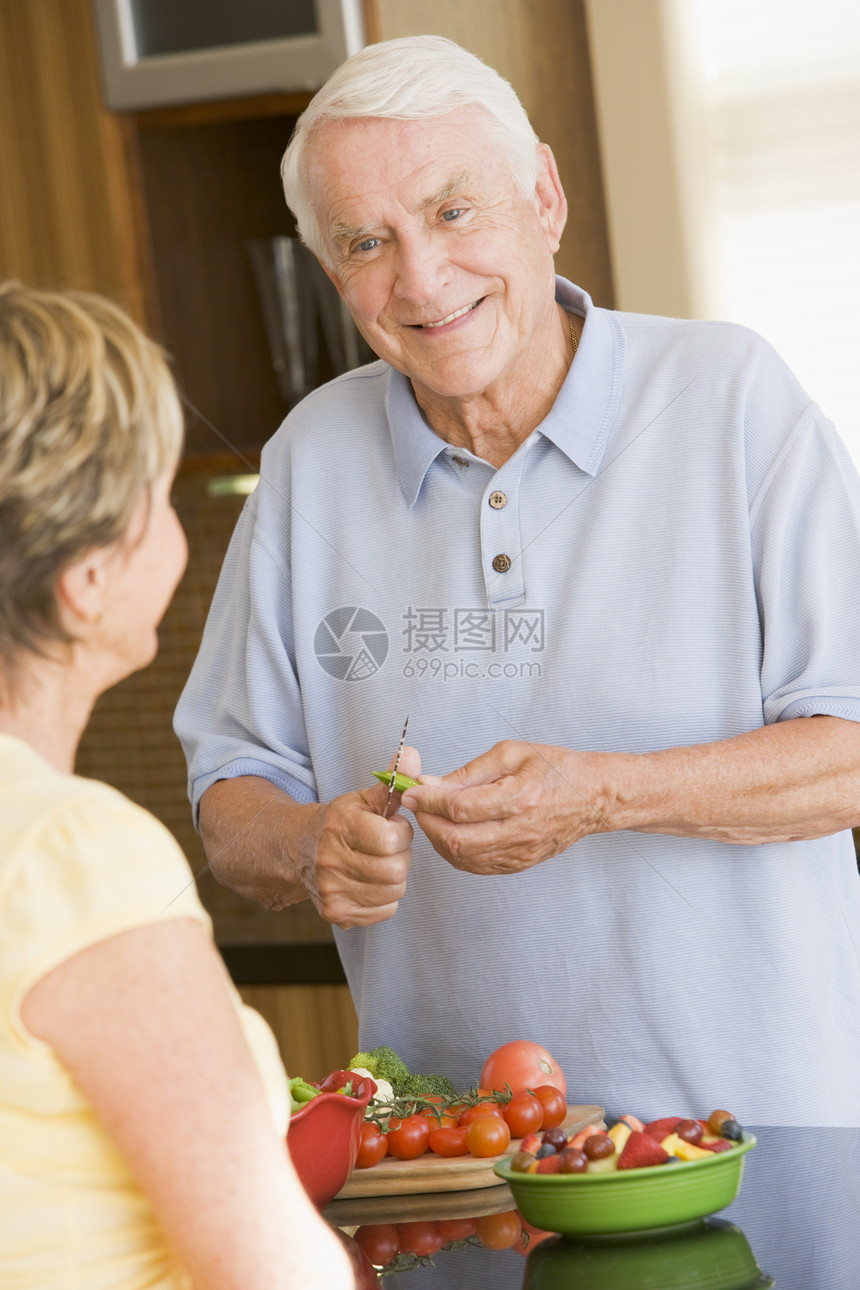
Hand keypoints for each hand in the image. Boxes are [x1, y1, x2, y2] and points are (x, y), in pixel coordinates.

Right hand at [302, 745, 420, 927]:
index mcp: (340, 827)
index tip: (391, 827)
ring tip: (377, 862)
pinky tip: (370, 881)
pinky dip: (384, 897)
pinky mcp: (337, 915)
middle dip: (399, 856)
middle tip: (386, 847)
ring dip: (393, 876)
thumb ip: (392, 780)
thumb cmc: (338, 823)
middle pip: (396, 870)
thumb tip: (411, 754)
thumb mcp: (363, 799)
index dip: (400, 833)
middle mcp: (331, 862)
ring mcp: (333, 892)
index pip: (391, 840)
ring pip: (394, 891)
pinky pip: (386, 910)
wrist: (299, 851)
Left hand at [401, 740, 611, 874]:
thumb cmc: (557, 769)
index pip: (460, 807)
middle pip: (457, 840)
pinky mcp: (520, 864)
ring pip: (463, 858)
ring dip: (438, 839)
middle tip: (417, 806)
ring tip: (432, 818)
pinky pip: (477, 867)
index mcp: (520, 797)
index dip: (428, 801)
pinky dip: (456, 853)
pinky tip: (452, 834)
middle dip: (427, 823)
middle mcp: (520, 831)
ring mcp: (521, 852)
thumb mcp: (511, 754)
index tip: (411, 792)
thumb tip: (431, 784)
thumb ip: (468, 773)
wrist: (594, 797)